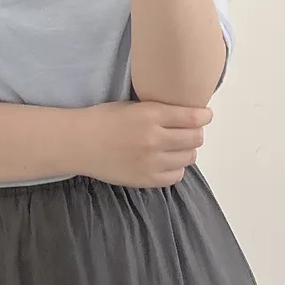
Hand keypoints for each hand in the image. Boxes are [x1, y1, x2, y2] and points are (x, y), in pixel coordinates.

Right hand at [76, 101, 213, 188]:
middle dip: (196, 133)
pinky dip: (176, 167)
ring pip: (189, 157)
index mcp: (151, 114)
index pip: (193, 117)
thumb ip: (159, 110)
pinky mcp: (146, 179)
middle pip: (195, 138)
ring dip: (187, 150)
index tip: (205, 115)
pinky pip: (176, 175)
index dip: (204, 116)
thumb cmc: (103, 119)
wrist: (79, 143)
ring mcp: (151, 161)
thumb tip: (188, 114)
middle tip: (189, 131)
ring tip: (177, 146)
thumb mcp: (132, 105)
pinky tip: (167, 161)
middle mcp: (154, 138)